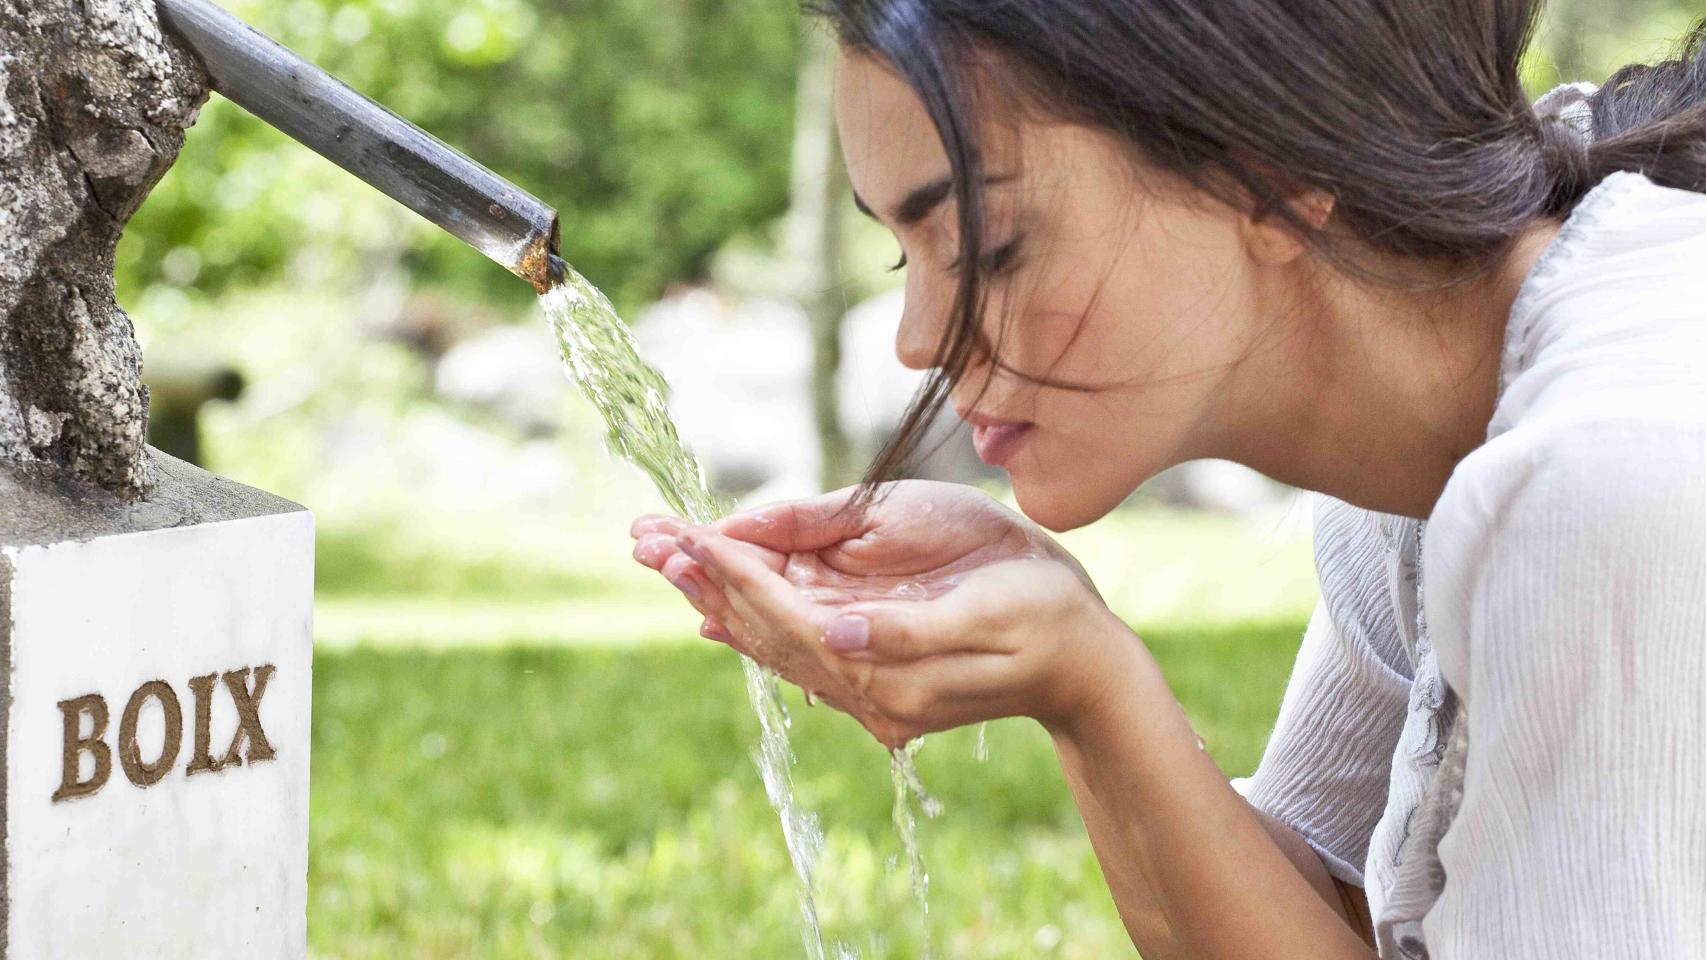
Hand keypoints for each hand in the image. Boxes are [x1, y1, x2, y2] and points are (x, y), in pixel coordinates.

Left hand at [630, 480, 1127, 747]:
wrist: (1084, 663)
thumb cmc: (1046, 616)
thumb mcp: (987, 612)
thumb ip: (907, 630)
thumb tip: (833, 629)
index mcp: (891, 670)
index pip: (788, 615)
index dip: (735, 571)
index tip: (684, 533)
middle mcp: (869, 690)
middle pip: (766, 631)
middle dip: (706, 580)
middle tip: (644, 540)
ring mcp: (870, 691)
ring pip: (774, 641)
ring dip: (717, 598)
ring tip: (665, 561)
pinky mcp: (877, 678)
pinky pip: (797, 651)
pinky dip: (752, 625)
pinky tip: (718, 615)